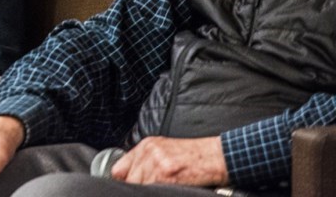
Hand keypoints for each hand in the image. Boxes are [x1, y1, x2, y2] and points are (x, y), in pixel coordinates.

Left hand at [112, 136, 228, 185]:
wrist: (217, 156)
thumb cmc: (195, 157)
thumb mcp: (165, 151)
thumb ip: (146, 162)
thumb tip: (130, 180)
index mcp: (145, 145)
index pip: (119, 170)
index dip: (124, 182)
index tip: (129, 189)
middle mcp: (148, 151)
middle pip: (129, 181)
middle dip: (138, 189)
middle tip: (151, 190)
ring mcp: (156, 162)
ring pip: (140, 186)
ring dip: (149, 191)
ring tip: (163, 189)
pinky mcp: (166, 173)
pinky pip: (152, 190)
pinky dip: (158, 193)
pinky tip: (168, 190)